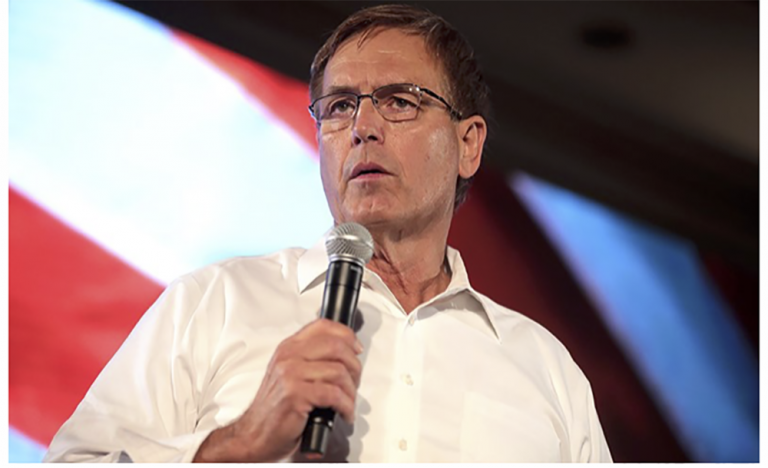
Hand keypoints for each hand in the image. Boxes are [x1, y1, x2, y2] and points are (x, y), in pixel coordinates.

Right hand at [193, 318, 362, 461]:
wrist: (254, 434)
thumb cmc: (275, 408)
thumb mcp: (289, 374)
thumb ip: (310, 360)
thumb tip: (344, 354)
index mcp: (289, 348)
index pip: (323, 326)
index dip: (347, 335)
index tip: (356, 349)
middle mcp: (289, 357)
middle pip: (336, 346)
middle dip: (354, 366)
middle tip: (355, 380)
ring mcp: (291, 374)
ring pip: (339, 372)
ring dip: (351, 391)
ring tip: (349, 401)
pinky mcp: (296, 394)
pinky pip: (334, 395)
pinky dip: (347, 406)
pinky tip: (344, 413)